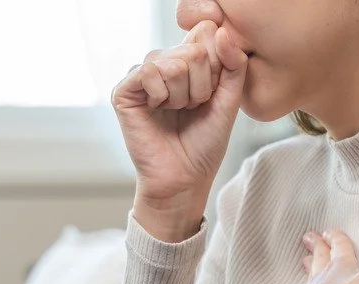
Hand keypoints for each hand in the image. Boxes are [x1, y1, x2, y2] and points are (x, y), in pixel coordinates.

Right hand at [111, 21, 247, 239]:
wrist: (185, 178)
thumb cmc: (205, 144)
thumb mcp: (229, 101)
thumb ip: (234, 65)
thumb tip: (220, 30)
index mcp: (189, 62)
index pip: (207, 35)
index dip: (216, 68)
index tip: (211, 95)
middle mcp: (165, 63)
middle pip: (193, 51)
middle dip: (202, 87)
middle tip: (193, 108)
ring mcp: (143, 75)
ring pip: (173, 63)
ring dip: (183, 95)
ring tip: (177, 112)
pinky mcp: (125, 90)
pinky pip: (149, 72)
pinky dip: (162, 95)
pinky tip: (158, 110)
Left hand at [277, 200, 358, 283]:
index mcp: (340, 268)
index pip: (340, 247)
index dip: (337, 238)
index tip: (330, 230)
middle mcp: (321, 280)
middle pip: (319, 258)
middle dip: (317, 246)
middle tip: (307, 236)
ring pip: (308, 278)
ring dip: (308, 268)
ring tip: (302, 259)